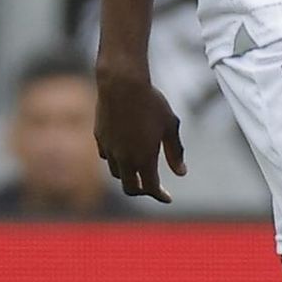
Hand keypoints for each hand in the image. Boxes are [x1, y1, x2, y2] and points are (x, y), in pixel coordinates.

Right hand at [95, 61, 185, 202]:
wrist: (122, 84)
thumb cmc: (151, 102)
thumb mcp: (170, 126)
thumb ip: (175, 151)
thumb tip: (181, 173)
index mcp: (144, 158)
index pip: (151, 188)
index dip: (160, 195)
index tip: (167, 198)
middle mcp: (124, 158)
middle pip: (130, 188)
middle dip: (142, 191)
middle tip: (152, 187)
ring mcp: (109, 149)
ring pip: (117, 173)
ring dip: (129, 176)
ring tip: (139, 169)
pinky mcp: (99, 138)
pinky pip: (107, 157)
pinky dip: (117, 160)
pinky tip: (125, 153)